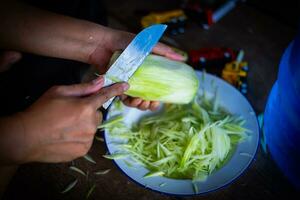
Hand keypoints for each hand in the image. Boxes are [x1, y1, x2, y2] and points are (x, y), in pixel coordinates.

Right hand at [7, 76, 127, 162]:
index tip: (126, 85)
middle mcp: (91, 124)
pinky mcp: (83, 151)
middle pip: (97, 115)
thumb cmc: (41, 111)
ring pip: (91, 128)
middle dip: (88, 112)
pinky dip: (80, 137)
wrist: (26, 137)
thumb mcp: (59, 92)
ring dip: (84, 125)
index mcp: (86, 107)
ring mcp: (88, 139)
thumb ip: (83, 88)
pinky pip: (86, 140)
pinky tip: (66, 136)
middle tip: (71, 113)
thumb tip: (100, 81)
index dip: (116, 89)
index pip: (105, 96)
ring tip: (65, 126)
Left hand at [88, 29, 183, 110]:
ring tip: (142, 102)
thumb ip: (164, 52)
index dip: (161, 97)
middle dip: (151, 105)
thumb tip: (183, 58)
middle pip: (147, 98)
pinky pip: (123, 99)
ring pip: (135, 101)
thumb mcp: (149, 46)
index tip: (164, 100)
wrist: (105, 44)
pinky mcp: (116, 87)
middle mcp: (137, 79)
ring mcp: (127, 84)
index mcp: (147, 72)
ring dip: (140, 105)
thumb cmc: (127, 43)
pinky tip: (133, 98)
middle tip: (153, 104)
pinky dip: (129, 101)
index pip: (157, 88)